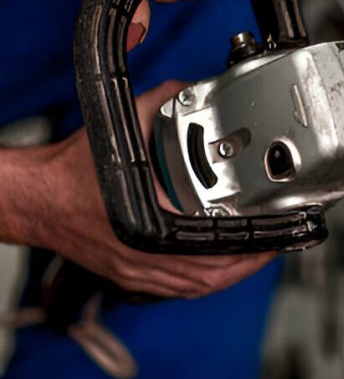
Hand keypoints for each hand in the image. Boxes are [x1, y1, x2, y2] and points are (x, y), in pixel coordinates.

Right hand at [20, 81, 274, 297]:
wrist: (33, 197)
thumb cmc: (69, 172)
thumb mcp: (122, 128)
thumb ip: (163, 105)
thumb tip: (193, 90)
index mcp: (149, 224)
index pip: (213, 246)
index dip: (250, 244)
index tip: (275, 234)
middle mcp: (144, 255)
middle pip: (212, 276)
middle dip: (250, 263)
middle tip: (275, 246)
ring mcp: (135, 270)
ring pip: (195, 287)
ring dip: (230, 275)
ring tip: (256, 256)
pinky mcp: (128, 275)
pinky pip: (176, 288)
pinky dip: (203, 281)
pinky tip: (217, 268)